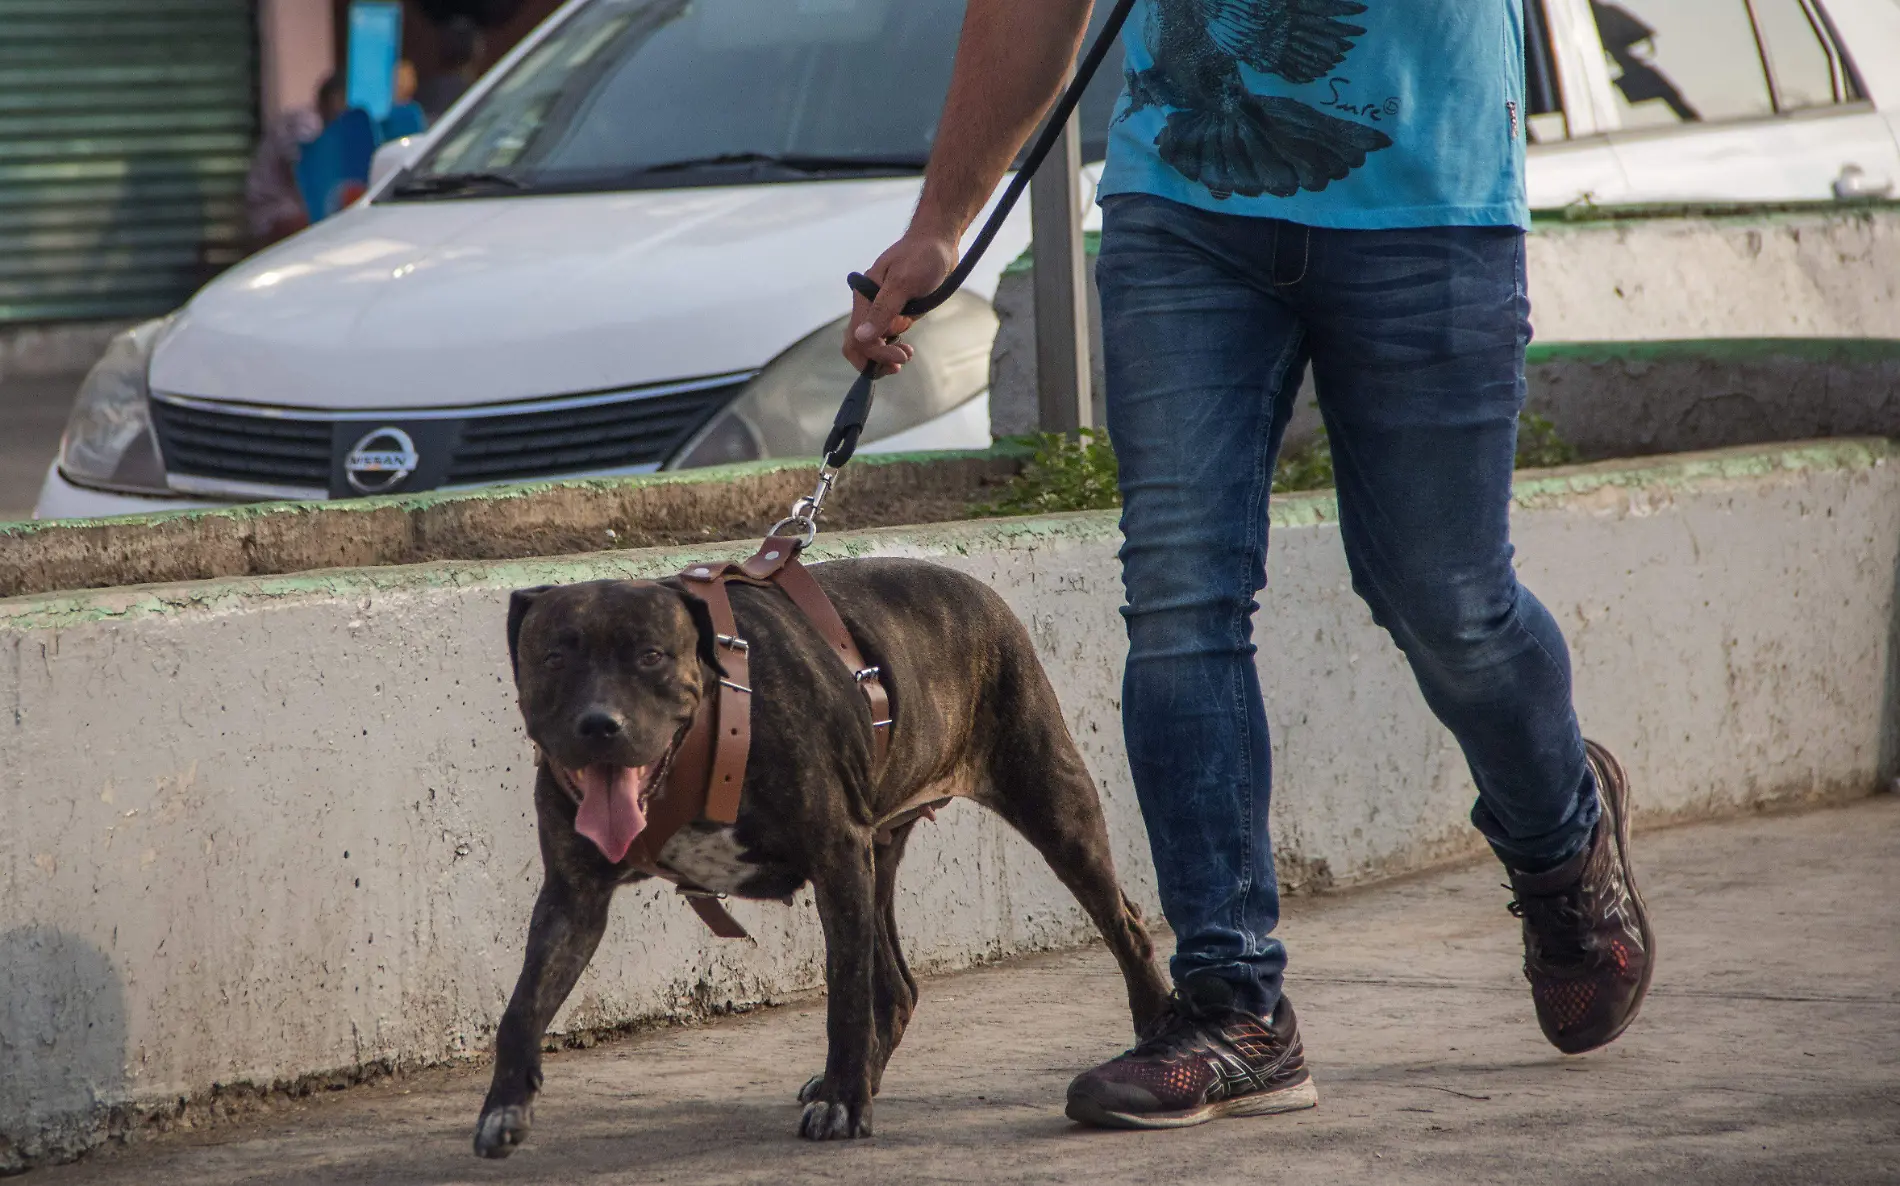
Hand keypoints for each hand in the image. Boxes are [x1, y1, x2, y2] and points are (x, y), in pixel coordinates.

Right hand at [843, 227, 957, 373]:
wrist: (939, 242)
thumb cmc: (922, 256)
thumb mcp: (903, 283)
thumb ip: (882, 310)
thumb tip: (860, 337)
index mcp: (865, 297)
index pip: (858, 338)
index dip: (875, 354)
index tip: (900, 359)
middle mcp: (870, 304)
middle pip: (860, 344)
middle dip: (877, 359)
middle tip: (902, 362)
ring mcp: (883, 309)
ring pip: (874, 343)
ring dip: (887, 354)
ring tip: (907, 353)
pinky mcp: (897, 311)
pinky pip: (888, 335)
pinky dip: (895, 345)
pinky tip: (907, 345)